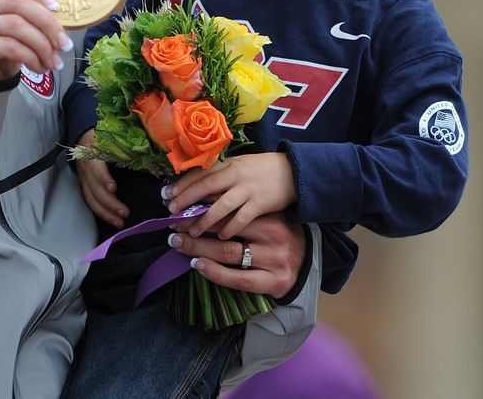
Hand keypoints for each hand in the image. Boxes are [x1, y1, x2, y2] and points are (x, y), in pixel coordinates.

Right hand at [0, 0, 72, 79]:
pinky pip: (10, 45)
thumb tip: (59, 10)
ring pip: (16, 25)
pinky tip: (38, 66)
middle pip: (16, 1)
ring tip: (53, 60)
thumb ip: (26, 12)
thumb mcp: (12, 27)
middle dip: (47, 23)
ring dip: (42, 45)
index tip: (54, 6)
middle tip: (64, 43)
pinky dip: (31, 56)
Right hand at [74, 130, 127, 228]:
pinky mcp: (84, 184)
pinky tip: (111, 218)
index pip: (96, 168)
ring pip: (91, 198)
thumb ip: (130, 151)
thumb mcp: (116, 140)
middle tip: (125, 213)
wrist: (85, 134)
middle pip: (94, 188)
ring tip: (119, 222)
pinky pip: (90, 200)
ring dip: (105, 212)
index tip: (114, 188)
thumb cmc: (105, 136)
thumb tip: (150, 164)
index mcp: (93, 153)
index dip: (103, 178)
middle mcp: (86, 168)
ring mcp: (84, 177)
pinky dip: (100, 211)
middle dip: (109, 203)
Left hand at [164, 153, 295, 239]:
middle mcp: (235, 174)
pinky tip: (220, 237)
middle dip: (186, 200)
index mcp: (228, 163)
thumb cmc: (260, 170)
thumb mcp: (238, 165)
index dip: (181, 184)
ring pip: (221, 205)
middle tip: (171, 213)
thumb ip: (219, 174)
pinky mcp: (261, 203)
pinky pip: (242, 218)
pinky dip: (229, 228)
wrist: (292, 171)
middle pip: (206, 187)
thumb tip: (193, 185)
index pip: (200, 173)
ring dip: (204, 219)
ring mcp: (248, 189)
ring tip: (191, 231)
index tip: (166, 195)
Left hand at [168, 211, 304, 298]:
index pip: (230, 209)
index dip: (202, 207)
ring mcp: (273, 260)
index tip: (181, 206)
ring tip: (178, 243)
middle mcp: (273, 236)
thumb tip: (203, 200)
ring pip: (228, 252)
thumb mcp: (267, 219)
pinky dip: (214, 272)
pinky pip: (237, 279)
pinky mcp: (272, 282)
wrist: (309, 265)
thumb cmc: (280, 237)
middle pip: (225, 229)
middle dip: (195, 226)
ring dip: (198, 247)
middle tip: (173, 225)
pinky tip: (197, 265)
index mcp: (270, 217)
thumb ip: (242, 211)